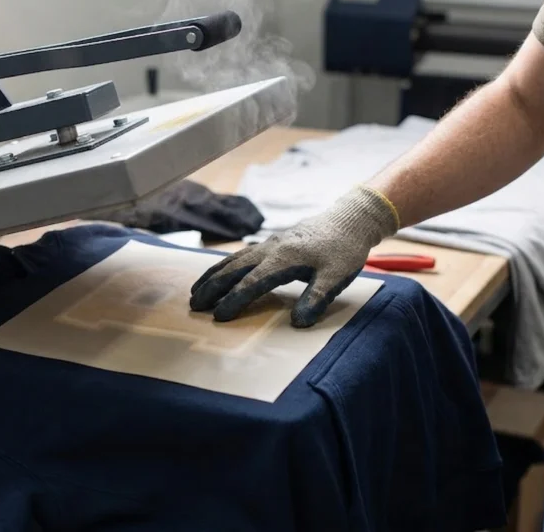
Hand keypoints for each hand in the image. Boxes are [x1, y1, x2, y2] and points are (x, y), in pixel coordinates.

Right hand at [189, 186, 398, 327]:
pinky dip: (224, 264)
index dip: (235, 300)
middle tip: (194, 306)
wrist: (349, 220)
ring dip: (212, 275)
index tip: (219, 317)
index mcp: (285, 259)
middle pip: (234, 269)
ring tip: (195, 291)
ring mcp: (269, 244)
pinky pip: (241, 254)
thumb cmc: (344, 250)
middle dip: (212, 287)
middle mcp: (271, 249)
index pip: (253, 282)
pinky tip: (218, 273)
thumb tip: (298, 323)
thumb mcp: (337, 276)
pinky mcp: (271, 242)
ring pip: (233, 259)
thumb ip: (317, 298)